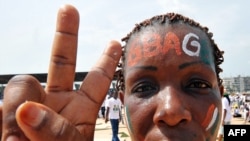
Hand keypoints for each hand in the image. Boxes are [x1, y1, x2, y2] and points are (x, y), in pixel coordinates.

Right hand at [1, 4, 121, 140]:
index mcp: (80, 111)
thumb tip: (28, 110)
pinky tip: (6, 135)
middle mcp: (56, 104)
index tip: (115, 42)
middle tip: (69, 8)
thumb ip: (55, 132)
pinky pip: (0, 106)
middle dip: (66, 35)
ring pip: (21, 86)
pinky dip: (1, 121)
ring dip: (16, 110)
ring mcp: (30, 108)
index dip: (106, 62)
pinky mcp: (7, 116)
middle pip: (63, 62)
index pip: (97, 81)